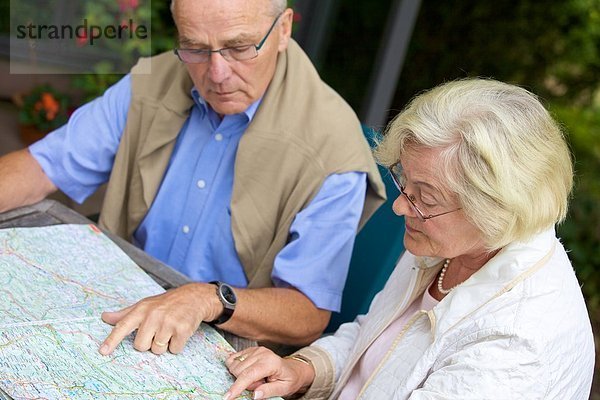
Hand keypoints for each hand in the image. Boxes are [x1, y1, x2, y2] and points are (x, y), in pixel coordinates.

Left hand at [99, 283, 221, 355]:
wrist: (194, 297)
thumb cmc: (166, 303)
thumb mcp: (145, 305)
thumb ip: (125, 314)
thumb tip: (105, 317)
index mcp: (142, 309)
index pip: (123, 326)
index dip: (112, 340)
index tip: (103, 351)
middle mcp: (153, 315)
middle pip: (140, 346)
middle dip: (149, 343)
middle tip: (158, 331)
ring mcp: (168, 323)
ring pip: (157, 350)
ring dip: (164, 344)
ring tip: (170, 330)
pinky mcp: (182, 330)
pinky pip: (174, 350)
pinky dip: (177, 345)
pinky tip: (179, 333)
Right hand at [224, 347, 314, 399]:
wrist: (293, 369)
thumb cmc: (289, 379)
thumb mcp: (283, 389)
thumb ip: (268, 391)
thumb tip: (254, 395)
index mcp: (270, 363)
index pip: (249, 375)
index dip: (237, 387)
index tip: (227, 397)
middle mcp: (262, 353)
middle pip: (239, 371)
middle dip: (245, 383)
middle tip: (260, 384)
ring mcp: (256, 350)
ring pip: (235, 366)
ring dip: (242, 376)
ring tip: (257, 378)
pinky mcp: (251, 349)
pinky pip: (233, 359)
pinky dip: (237, 368)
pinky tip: (249, 371)